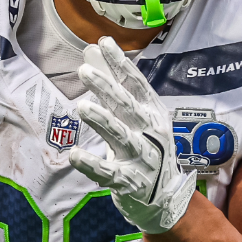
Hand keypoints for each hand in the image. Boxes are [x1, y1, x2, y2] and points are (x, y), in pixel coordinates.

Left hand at [68, 36, 195, 233]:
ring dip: (103, 121)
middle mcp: (150, 133)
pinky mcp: (130, 182)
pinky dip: (92, 164)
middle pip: (127, 107)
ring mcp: (142, 158)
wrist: (166, 197)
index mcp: (153, 113)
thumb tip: (92, 52)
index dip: (120, 64)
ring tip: (82, 107)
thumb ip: (114, 87)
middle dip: (107, 88)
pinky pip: (109, 173)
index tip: (104, 43)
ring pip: (121, 136)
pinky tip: (75, 155)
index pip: (136, 84)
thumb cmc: (147, 148)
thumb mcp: (136, 117)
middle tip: (85, 71)